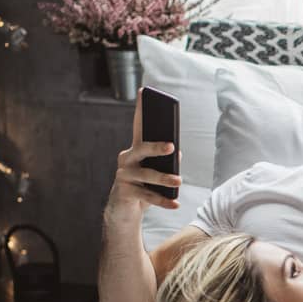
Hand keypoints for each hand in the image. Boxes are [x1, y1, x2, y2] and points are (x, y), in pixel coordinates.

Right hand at [105, 88, 182, 221]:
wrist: (124, 210)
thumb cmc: (144, 186)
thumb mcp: (156, 172)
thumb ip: (166, 160)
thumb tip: (177, 152)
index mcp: (135, 149)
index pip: (138, 126)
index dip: (141, 109)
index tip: (144, 91)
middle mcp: (126, 159)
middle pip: (142, 148)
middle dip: (157, 147)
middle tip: (172, 146)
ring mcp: (123, 175)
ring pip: (147, 175)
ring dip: (164, 179)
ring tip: (179, 181)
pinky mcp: (124, 192)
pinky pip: (147, 196)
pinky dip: (163, 201)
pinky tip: (175, 203)